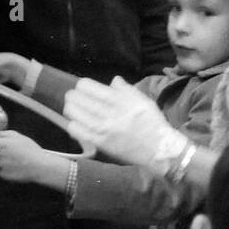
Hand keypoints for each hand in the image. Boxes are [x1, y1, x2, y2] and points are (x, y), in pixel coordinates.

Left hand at [0, 130, 64, 187]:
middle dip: (3, 153)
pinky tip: (19, 168)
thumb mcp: (21, 138)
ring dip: (8, 162)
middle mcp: (0, 155)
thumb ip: (7, 133)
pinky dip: (9, 170)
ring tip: (20, 161)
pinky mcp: (4, 175)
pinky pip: (3, 171)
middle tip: (16, 153)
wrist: (40, 167)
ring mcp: (1, 165)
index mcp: (3, 144)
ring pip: (1, 162)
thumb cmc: (32, 151)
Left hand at [64, 77, 180, 170]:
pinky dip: (73, 125)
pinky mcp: (101, 142)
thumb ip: (126, 89)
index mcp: (119, 99)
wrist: (158, 148)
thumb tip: (113, 80)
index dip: (82, 85)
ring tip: (71, 108)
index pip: (88, 86)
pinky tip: (75, 123)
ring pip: (74, 113)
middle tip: (73, 97)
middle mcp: (110, 112)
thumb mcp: (143, 100)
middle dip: (73, 96)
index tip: (83, 88)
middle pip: (78, 98)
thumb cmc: (152, 122)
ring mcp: (104, 128)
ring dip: (70, 109)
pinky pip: (78, 131)